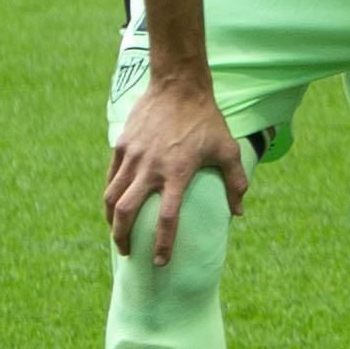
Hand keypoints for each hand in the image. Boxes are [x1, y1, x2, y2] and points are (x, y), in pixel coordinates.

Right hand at [106, 77, 248, 264]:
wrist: (178, 86)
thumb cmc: (207, 119)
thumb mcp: (228, 149)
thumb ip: (235, 182)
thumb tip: (239, 212)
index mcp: (178, 173)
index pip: (167, 218)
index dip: (163, 243)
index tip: (160, 262)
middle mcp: (151, 168)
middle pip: (127, 212)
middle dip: (123, 238)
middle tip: (128, 253)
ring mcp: (133, 157)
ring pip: (112, 197)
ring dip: (111, 220)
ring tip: (116, 234)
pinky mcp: (121, 146)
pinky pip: (111, 178)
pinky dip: (110, 196)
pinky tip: (114, 206)